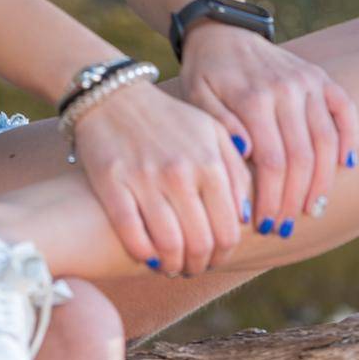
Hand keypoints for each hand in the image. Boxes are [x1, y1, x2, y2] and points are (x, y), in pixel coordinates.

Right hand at [70, 78, 253, 276]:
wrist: (112, 94)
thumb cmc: (167, 119)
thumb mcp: (211, 132)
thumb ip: (236, 171)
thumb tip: (246, 217)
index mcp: (209, 161)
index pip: (228, 230)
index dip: (224, 253)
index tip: (214, 256)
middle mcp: (180, 171)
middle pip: (200, 243)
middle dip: (199, 263)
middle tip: (192, 265)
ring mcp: (144, 177)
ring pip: (169, 245)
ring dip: (173, 264)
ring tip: (171, 264)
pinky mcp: (112, 182)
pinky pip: (132, 234)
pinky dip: (142, 253)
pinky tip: (146, 255)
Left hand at [177, 21, 358, 236]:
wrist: (222, 30)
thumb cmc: (205, 72)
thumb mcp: (197, 96)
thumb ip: (221, 125)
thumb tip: (248, 153)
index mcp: (252, 97)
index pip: (271, 161)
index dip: (271, 198)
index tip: (264, 224)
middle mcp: (285, 88)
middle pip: (301, 158)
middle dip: (294, 199)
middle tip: (285, 225)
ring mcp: (307, 81)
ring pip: (326, 141)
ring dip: (322, 181)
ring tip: (312, 209)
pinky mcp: (320, 76)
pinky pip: (345, 109)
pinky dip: (350, 138)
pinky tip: (345, 165)